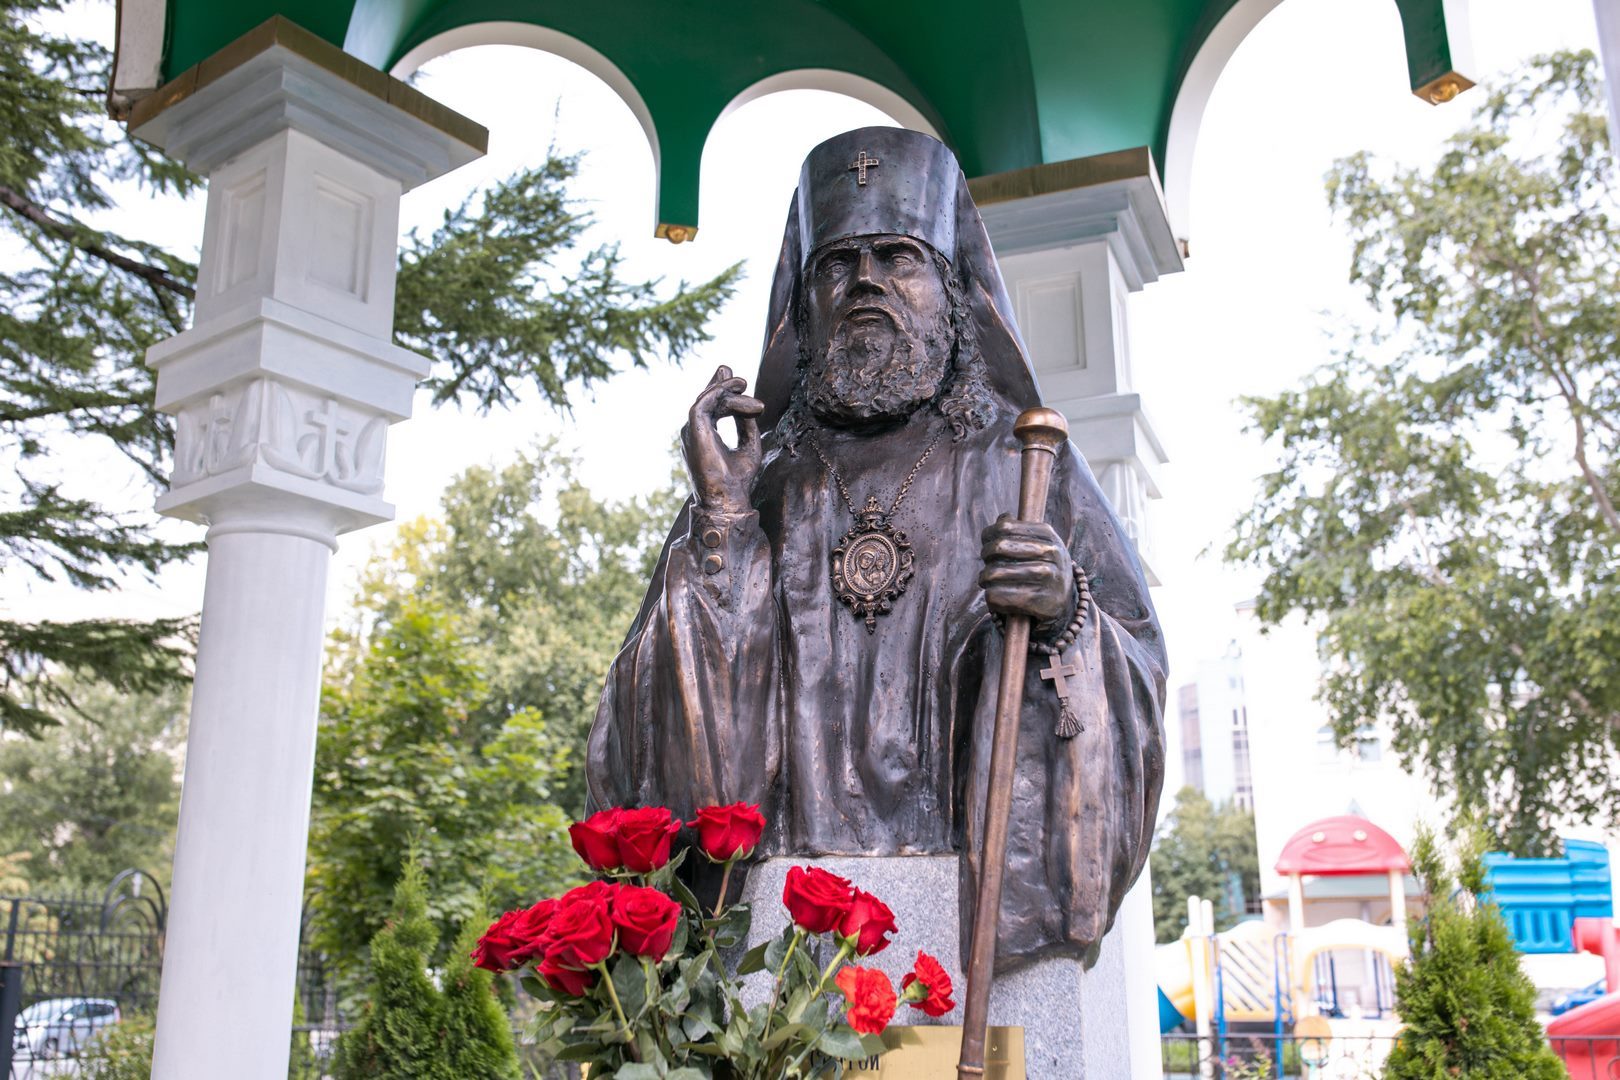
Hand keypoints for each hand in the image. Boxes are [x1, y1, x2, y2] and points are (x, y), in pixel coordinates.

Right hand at [681, 365, 763, 512]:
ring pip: (705, 399)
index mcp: (704, 436)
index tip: (740, 383)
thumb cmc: (738, 479)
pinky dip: (720, 394)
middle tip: (741, 379)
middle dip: (721, 384)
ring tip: (744, 384)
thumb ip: (746, 422)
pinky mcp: (693, 431)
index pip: (709, 406)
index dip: (721, 390)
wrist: (729, 499)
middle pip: (704, 399)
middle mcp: (693, 432)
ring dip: (726, 389)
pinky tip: (738, 392)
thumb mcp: (748, 444)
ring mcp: (690, 431)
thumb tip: (747, 400)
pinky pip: (702, 404)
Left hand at [979, 515, 1073, 626]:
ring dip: (985, 579)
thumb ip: (1018, 529)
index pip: (1004, 527)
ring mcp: (1047, 578)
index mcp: (1048, 534)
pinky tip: (997, 596)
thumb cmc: (1043, 566)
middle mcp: (1050, 554)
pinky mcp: (1039, 602)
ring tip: (988, 581)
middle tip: (987, 564)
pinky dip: (991, 597)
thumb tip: (1002, 518)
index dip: (989, 536)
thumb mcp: (1039, 543)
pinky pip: (997, 596)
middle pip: (998, 547)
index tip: (987, 544)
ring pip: (993, 573)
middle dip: (986, 557)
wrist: (1064, 600)